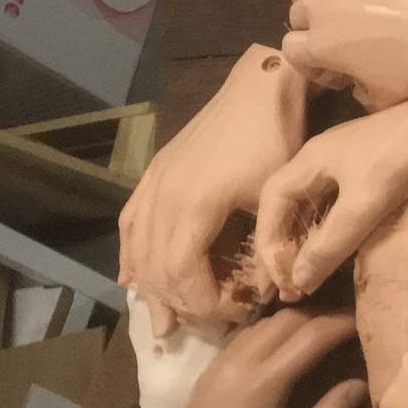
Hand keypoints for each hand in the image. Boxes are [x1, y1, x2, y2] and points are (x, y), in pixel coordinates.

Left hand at [115, 309, 369, 407]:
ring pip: (268, 320)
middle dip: (325, 315)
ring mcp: (224, 359)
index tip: (370, 321)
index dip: (345, 323)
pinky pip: (250, 331)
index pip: (314, 335)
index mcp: (265, 380)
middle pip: (291, 318)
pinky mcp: (213, 365)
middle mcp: (243, 359)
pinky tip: (287, 343)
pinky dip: (276, 327)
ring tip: (325, 332)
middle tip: (352, 326)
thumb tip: (363, 384)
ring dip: (300, 319)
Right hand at [120, 46, 306, 335]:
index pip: (182, 275)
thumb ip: (267, 247)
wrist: (261, 86)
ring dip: (152, 288)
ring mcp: (152, 183)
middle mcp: (161, 197)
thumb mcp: (277, 195)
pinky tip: (132, 279)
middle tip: (211, 321)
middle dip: (181, 302)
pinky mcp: (153, 173)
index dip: (205, 304)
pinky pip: (130, 224)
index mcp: (192, 206)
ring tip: (165, 321)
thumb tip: (266, 291)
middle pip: (155, 269)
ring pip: (137, 250)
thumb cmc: (276, 138)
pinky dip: (131, 256)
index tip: (237, 311)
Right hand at [256, 81, 407, 298]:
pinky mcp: (373, 175)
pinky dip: (331, 234)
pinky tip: (336, 256)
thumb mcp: (365, 202)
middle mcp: (322, 162)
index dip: (267, 241)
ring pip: (315, 209)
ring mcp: (348, 167)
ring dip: (307, 243)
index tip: (276, 277)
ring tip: (306, 280)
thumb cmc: (404, 156)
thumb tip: (296, 281)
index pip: (271, 202)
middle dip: (282, 247)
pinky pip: (340, 208)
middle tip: (285, 287)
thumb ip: (330, 242)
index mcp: (310, 160)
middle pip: (288, 207)